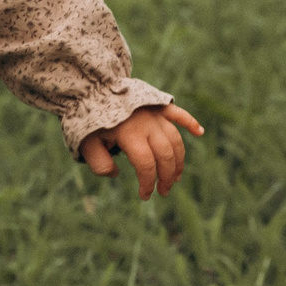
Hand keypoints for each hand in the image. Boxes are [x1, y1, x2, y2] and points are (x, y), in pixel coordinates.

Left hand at [77, 103, 204, 200]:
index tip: (145, 196)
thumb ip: (99, 163)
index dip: (148, 184)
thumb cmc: (88, 120)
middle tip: (164, 191)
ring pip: (175, 139)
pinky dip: (189, 121)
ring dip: (179, 160)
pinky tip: (200, 132)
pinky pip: (178, 112)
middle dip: (167, 176)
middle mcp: (147, 124)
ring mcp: (154, 113)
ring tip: (176, 176)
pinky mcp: (157, 105)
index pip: (146, 165)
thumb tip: (115, 174)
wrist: (90, 89)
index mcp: (129, 134)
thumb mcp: (86, 144)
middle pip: (165, 154)